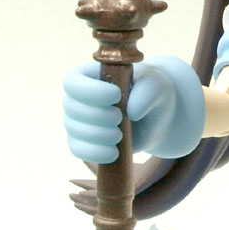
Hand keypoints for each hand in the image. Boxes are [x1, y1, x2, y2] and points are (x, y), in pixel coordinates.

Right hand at [63, 57, 204, 163]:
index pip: (73, 82)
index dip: (91, 91)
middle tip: (120, 118)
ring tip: (120, 136)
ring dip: (98, 136)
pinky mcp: (83, 142)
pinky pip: (78, 150)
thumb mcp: (156, 85)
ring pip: (75, 131)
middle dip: (97, 116)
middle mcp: (76, 98)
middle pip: (72, 108)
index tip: (116, 95)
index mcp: (87, 75)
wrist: (154, 116)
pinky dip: (95, 154)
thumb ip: (146, 92)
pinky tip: (114, 154)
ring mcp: (76, 121)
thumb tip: (132, 113)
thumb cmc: (150, 92)